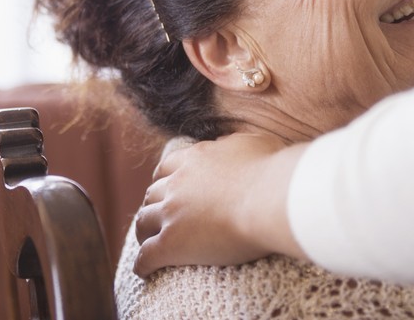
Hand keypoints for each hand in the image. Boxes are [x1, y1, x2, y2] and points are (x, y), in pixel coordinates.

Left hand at [133, 132, 309, 276]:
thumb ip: (233, 143)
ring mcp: (171, 213)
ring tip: (146, 241)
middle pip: (152, 193)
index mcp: (194, 159)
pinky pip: (147, 255)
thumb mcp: (252, 143)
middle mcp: (177, 183)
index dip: (164, 180)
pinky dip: (142, 263)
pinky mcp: (172, 243)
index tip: (166, 188)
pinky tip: (144, 271)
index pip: (167, 168)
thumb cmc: (270, 172)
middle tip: (157, 216)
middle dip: (152, 204)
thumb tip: (225, 144)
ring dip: (143, 231)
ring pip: (144, 221)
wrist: (270, 199)